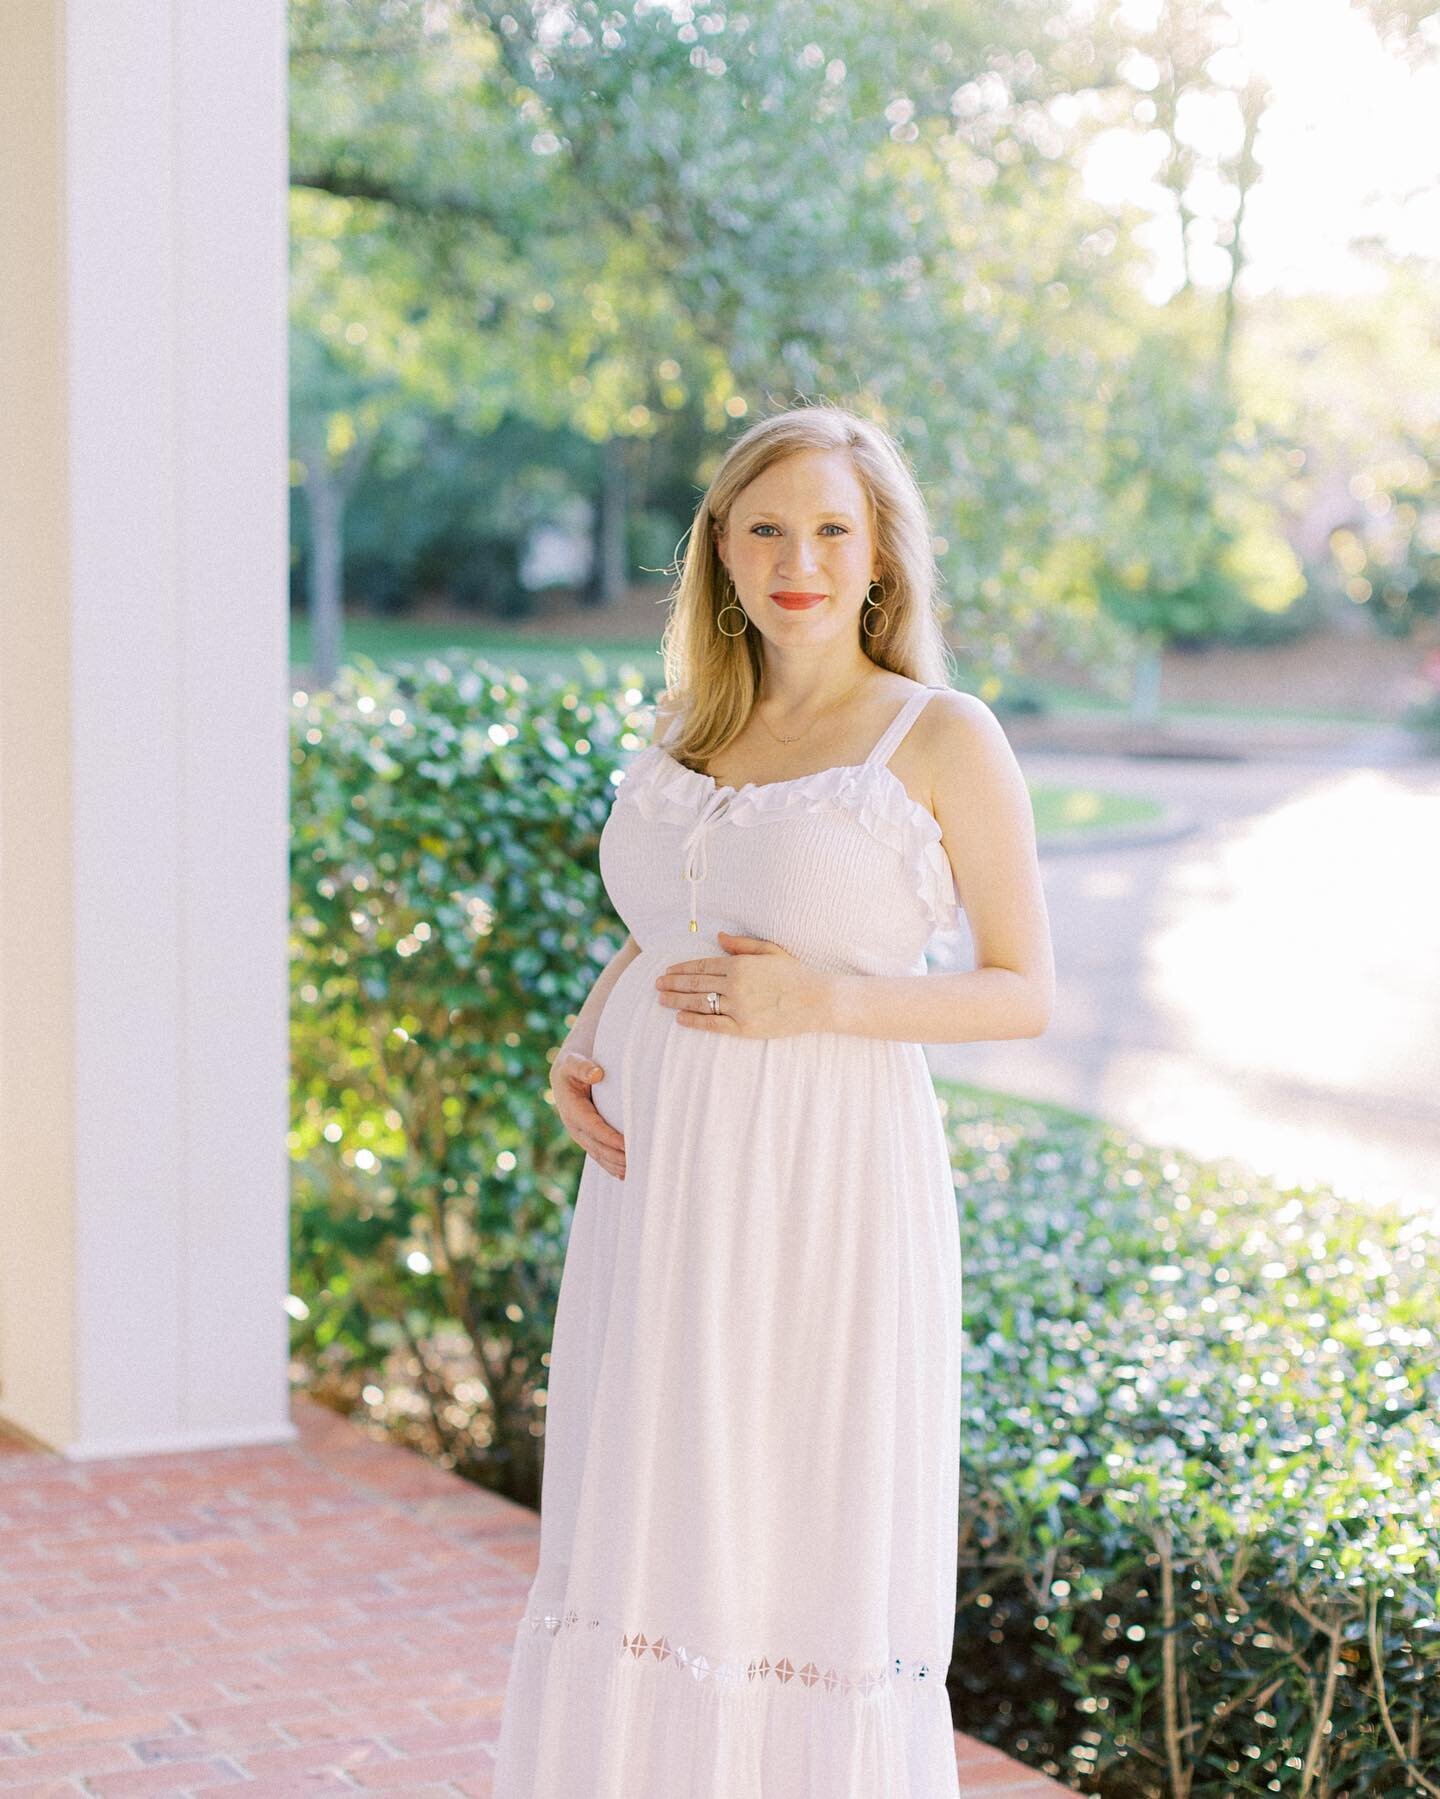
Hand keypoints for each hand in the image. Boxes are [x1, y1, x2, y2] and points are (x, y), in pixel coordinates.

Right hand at [550, 1046, 625, 1179]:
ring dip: (615, 1165)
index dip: (609, 1137)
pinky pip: (599, 1155)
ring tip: (635, 1172)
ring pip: (598, 1154)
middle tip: (638, 1163)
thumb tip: (597, 1073)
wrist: (567, 1073)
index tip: (627, 1144)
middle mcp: (574, 1126)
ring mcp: (580, 1134)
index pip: (593, 1127)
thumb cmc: (574, 1065)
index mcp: (571, 1109)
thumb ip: (582, 1067)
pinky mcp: (587, 1137)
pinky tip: (624, 1174)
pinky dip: (611, 1166)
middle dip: (616, 1156)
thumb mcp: (573, 1061)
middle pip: (597, 1146)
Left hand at [654, 930, 833, 1037]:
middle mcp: (735, 984)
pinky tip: (680, 1019)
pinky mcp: (744, 1027)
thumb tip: (718, 935)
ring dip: (677, 1001)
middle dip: (673, 984)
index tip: (667, 971)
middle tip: (656, 985)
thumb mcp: (770, 951)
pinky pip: (713, 1024)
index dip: (682, 969)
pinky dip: (694, 1021)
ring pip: (700, 1003)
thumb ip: (741, 944)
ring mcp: (738, 1007)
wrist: (817, 1000)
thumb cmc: (795, 973)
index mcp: (739, 964)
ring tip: (662, 1000)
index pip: (702, 965)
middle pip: (696, 983)